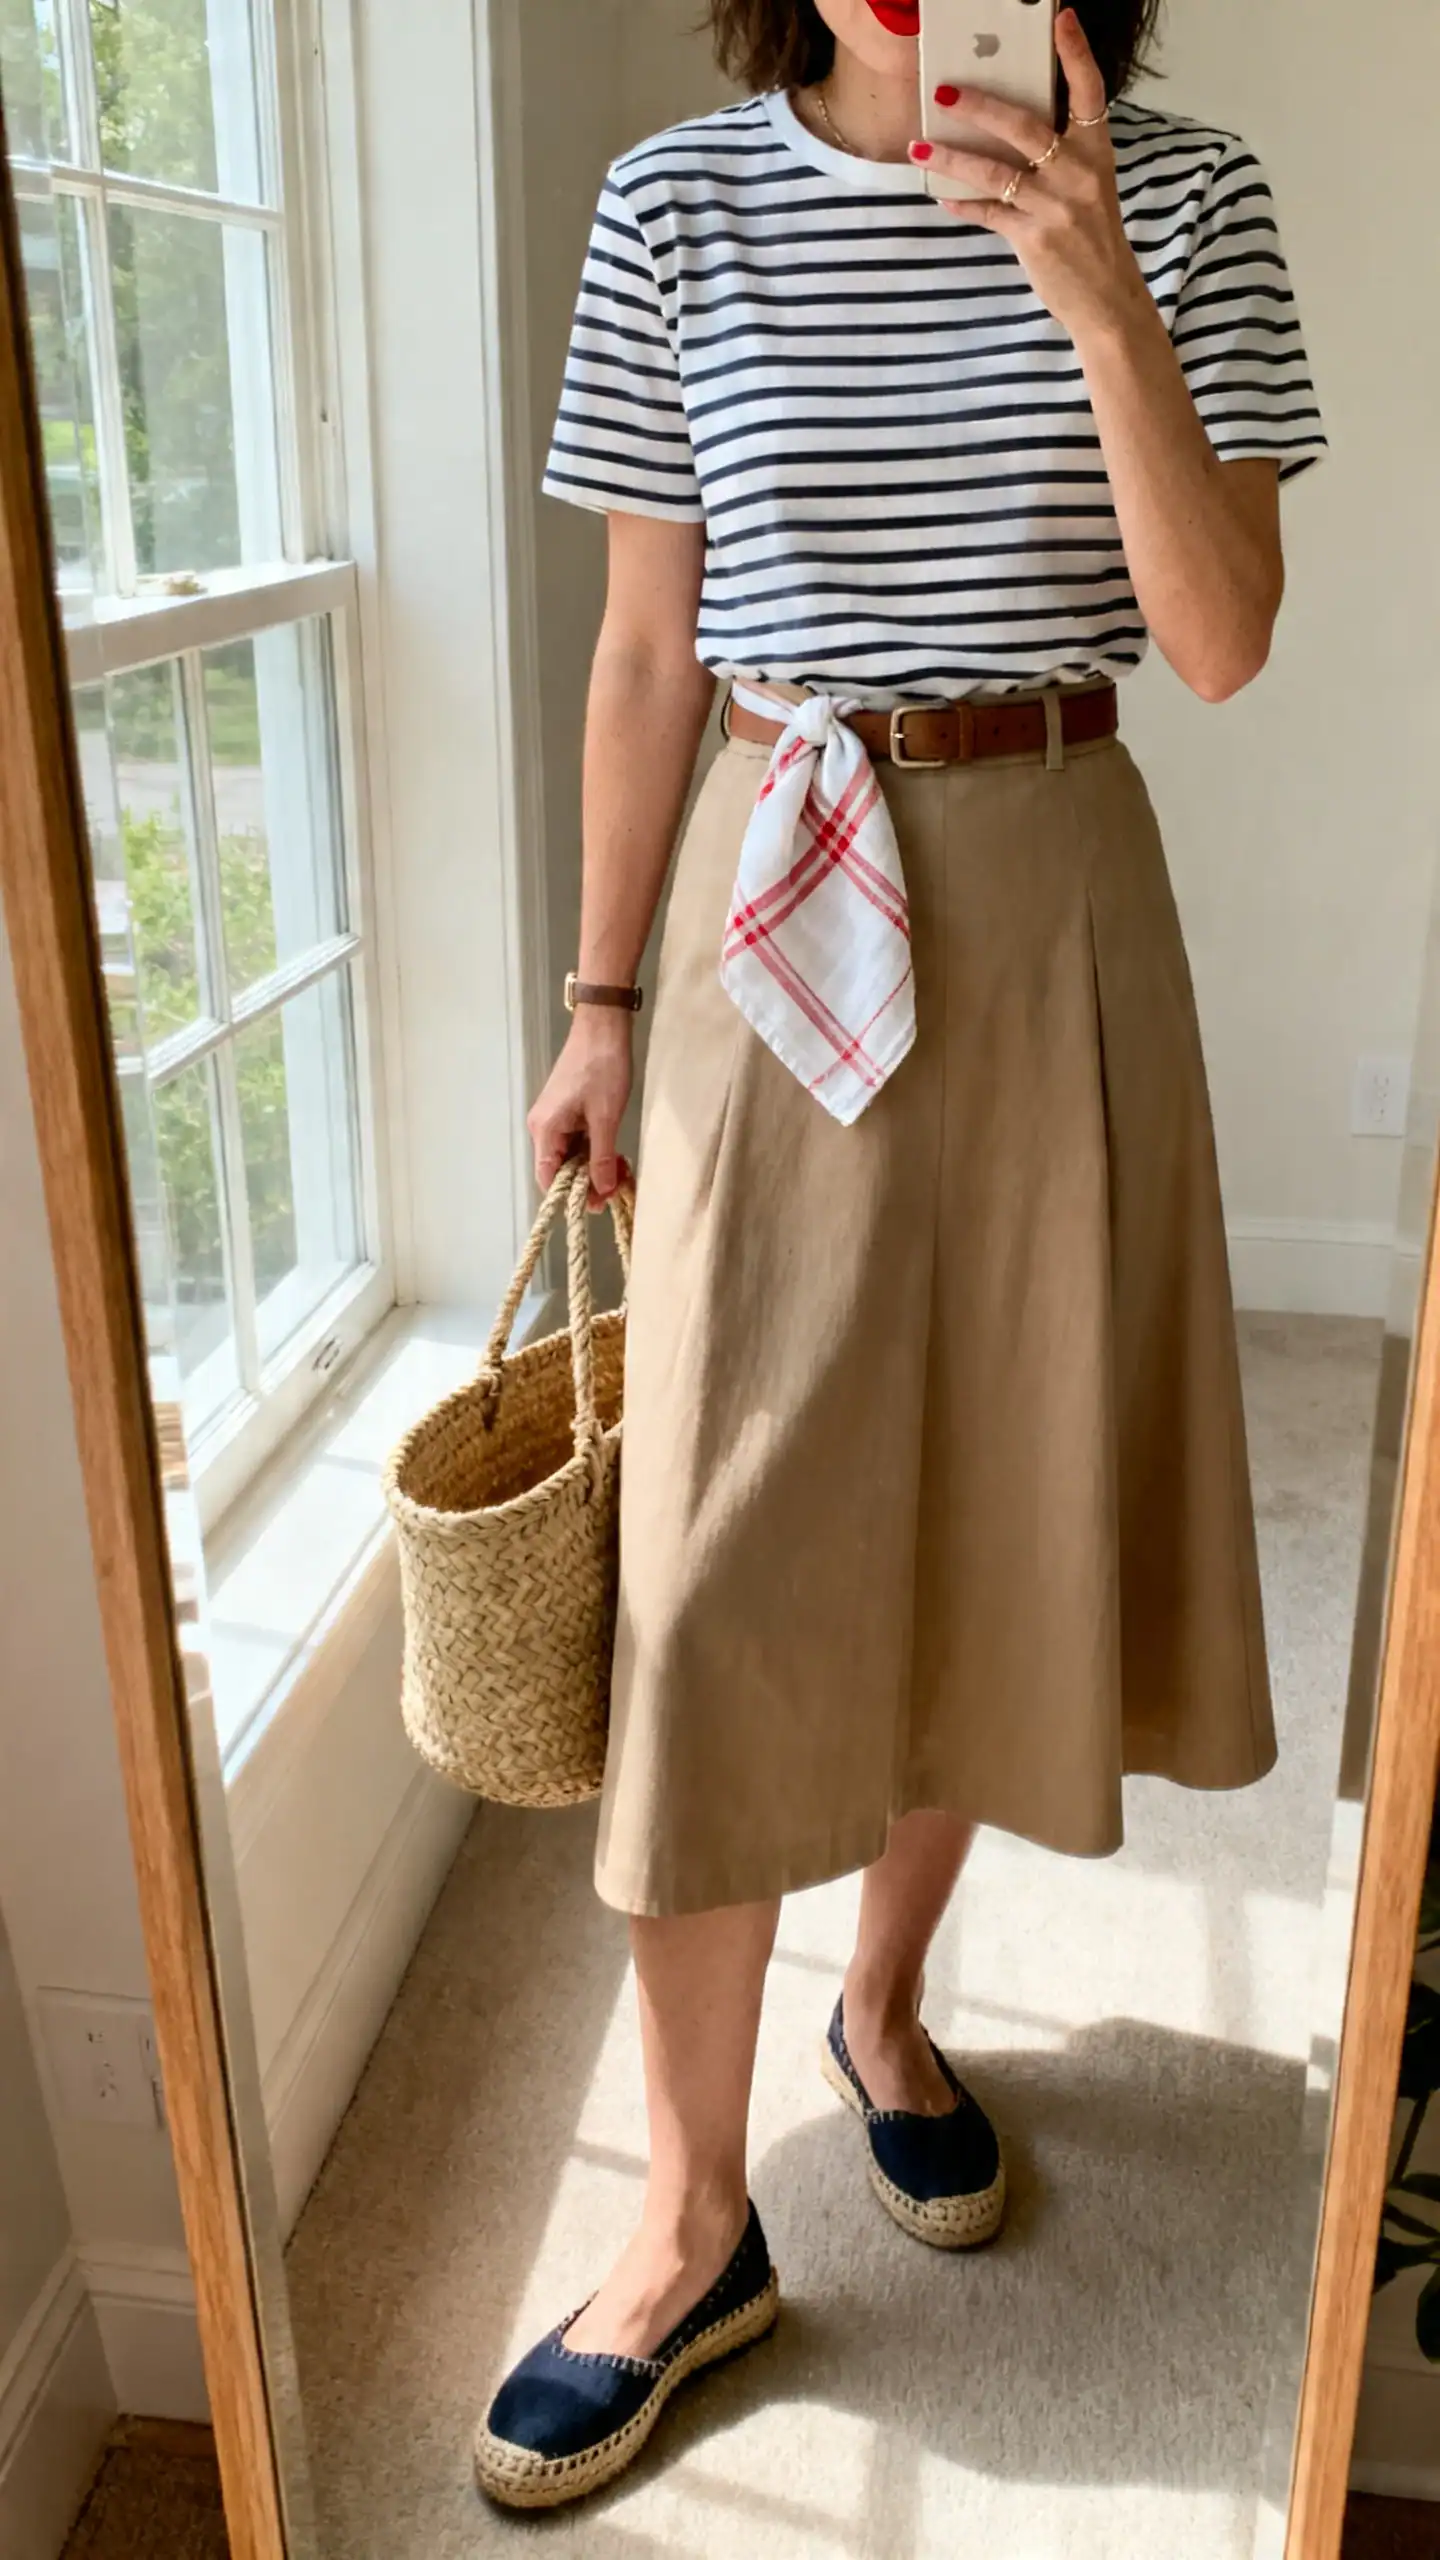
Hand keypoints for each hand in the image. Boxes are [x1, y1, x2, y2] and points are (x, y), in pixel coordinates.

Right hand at [527, 1010, 633, 1209]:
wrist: (602, 1026)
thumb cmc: (602, 1067)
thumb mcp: (606, 1118)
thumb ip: (602, 1157)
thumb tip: (603, 1190)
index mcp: (545, 1129)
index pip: (548, 1178)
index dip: (571, 1196)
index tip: (598, 1203)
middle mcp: (543, 1126)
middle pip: (559, 1168)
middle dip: (587, 1182)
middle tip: (617, 1188)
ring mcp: (555, 1118)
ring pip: (570, 1155)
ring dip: (594, 1166)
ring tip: (622, 1171)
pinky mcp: (567, 1110)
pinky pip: (577, 1140)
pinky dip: (594, 1150)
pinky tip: (615, 1155)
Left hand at [911, 8, 1147, 344]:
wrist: (1107, 298)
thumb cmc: (1092, 239)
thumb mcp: (1088, 186)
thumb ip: (1058, 157)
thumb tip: (1006, 130)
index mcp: (1095, 151)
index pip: (1089, 91)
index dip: (1075, 54)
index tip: (1062, 18)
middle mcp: (1077, 172)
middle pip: (1023, 125)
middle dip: (980, 106)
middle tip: (944, 92)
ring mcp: (1055, 204)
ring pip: (993, 170)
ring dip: (951, 157)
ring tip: (918, 147)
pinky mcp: (1033, 236)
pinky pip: (988, 211)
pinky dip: (964, 204)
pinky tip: (944, 197)